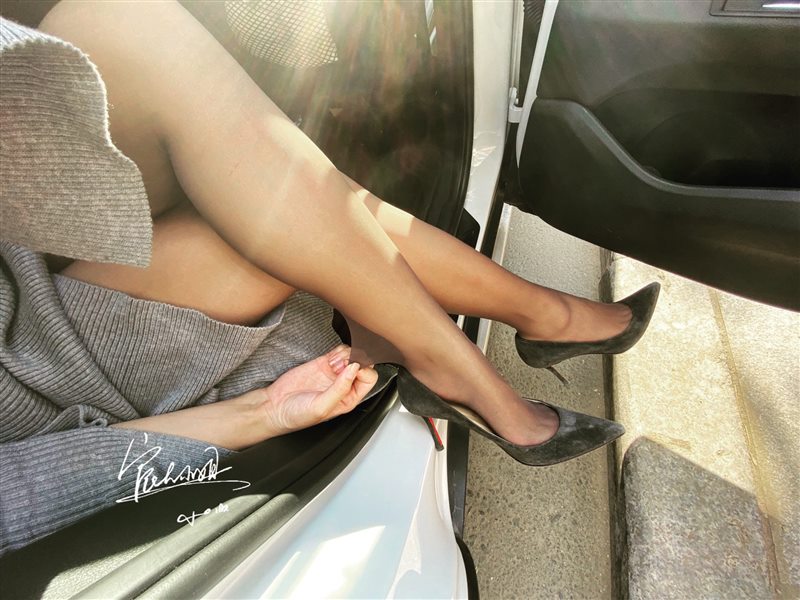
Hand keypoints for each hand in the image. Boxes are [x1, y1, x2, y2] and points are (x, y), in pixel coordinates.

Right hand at [259, 345, 377, 434]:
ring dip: (346, 354)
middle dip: (356, 360)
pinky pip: (339, 352)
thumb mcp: (322, 406)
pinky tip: (329, 359)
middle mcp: (344, 385)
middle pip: (363, 364)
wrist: (275, 406)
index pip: (369, 379)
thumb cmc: (298, 414)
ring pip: (352, 355)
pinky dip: (338, 351)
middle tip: (342, 364)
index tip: (352, 368)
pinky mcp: (323, 363)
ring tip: (332, 364)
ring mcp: (334, 373)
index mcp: (349, 398)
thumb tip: (355, 368)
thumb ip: (340, 388)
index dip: (364, 371)